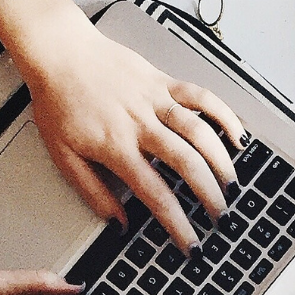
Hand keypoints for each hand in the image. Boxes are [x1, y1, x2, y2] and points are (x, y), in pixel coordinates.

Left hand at [0, 0, 246, 251]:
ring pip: (200, 131)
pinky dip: (224, 115)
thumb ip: (93, 191)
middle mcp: (140, 124)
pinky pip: (202, 96)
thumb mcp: (63, 155)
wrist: (58, 51)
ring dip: (221, 160)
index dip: (177, 223)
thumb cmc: (58, 101)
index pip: (155, 194)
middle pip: (187, 163)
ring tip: (230, 183)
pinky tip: (236, 134)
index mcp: (115, 147)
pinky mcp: (163, 81)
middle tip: (218, 215)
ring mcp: (155, 100)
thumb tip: (118, 222)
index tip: (191, 243)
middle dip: (209, 195)